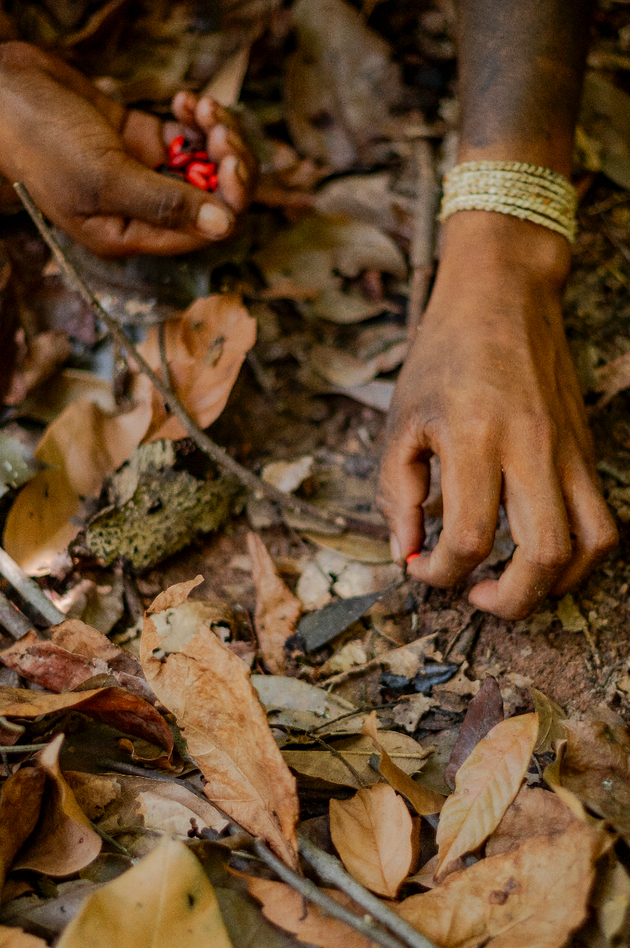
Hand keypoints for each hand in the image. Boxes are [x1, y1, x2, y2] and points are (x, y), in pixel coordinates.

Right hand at [0, 32, 255, 256]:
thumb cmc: (40, 140)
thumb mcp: (106, 178)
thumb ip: (165, 204)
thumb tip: (225, 226)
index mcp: (129, 235)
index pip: (202, 232)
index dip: (228, 201)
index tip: (229, 161)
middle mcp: (139, 211)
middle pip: (210, 201)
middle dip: (226, 164)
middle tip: (218, 128)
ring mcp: (140, 173)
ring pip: (203, 167)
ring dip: (214, 135)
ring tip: (200, 107)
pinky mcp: (137, 139)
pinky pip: (185, 137)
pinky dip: (194, 120)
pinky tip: (184, 101)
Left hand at [378, 211, 617, 619]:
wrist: (502, 294)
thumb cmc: (442, 356)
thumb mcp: (401, 420)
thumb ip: (396, 492)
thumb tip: (407, 550)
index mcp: (474, 440)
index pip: (468, 539)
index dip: (437, 572)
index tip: (418, 565)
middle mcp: (531, 449)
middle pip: (542, 558)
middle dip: (504, 601)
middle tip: (470, 594)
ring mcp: (568, 450)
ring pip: (587, 546)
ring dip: (552, 585)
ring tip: (511, 583)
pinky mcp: (586, 448)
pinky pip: (603, 519)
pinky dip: (579, 554)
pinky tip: (541, 554)